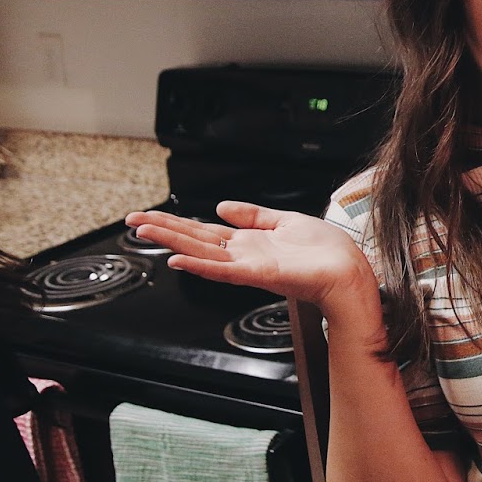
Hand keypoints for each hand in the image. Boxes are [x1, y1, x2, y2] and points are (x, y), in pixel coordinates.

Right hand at [123, 201, 378, 308]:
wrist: (350, 272)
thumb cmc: (327, 252)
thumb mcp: (286, 221)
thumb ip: (254, 215)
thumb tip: (222, 206)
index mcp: (248, 242)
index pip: (202, 231)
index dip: (175, 222)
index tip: (148, 216)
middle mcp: (243, 255)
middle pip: (194, 239)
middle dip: (162, 229)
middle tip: (132, 221)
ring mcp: (248, 266)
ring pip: (201, 253)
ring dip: (172, 242)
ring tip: (144, 232)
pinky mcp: (260, 275)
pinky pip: (224, 270)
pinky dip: (201, 265)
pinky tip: (179, 259)